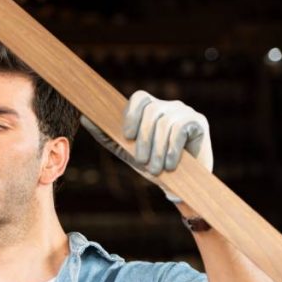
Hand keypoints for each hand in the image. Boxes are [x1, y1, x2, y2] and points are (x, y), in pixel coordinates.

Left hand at [81, 90, 212, 202]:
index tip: (127, 136)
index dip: (131, 113)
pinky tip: (170, 164)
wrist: (181, 184)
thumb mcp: (125, 151)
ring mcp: (184, 112)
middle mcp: (168, 106)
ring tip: (156, 168)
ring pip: (165, 122)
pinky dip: (172, 150)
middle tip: (142, 161)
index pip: (139, 98)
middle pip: (152, 110)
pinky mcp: (198, 122)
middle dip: (144, 139)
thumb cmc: (151, 164)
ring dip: (158, 149)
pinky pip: (181, 130)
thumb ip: (106, 135)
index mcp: (150, 110)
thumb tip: (83, 117)